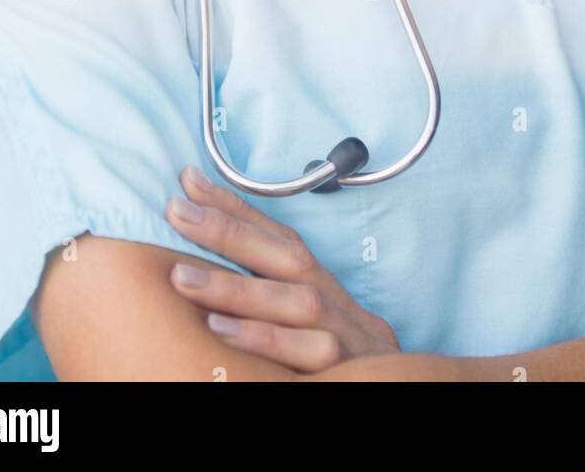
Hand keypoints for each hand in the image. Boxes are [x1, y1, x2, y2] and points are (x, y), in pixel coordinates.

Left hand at [165, 165, 400, 373]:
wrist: (409, 401)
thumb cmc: (345, 375)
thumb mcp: (314, 336)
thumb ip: (276, 305)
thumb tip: (211, 274)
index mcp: (332, 294)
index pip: (284, 241)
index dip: (240, 209)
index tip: (190, 182)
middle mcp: (343, 309)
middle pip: (290, 258)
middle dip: (231, 231)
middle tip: (176, 211)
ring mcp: (350, 340)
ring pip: (297, 303)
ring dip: (237, 287)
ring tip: (180, 276)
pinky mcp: (350, 372)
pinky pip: (309, 355)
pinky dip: (265, 339)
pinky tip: (219, 331)